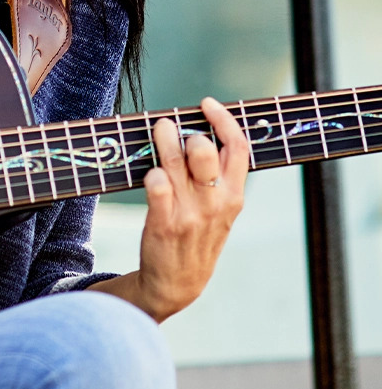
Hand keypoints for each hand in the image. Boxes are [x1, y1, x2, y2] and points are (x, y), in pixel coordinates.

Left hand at [90, 97, 249, 320]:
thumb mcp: (222, 211)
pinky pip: (156, 186)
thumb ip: (221, 177)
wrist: (178, 284)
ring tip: (158, 130)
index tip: (207, 104)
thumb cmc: (198, 237)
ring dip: (163, 139)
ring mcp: (190, 213)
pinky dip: (151, 174)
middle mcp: (215, 202)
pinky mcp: (164, 223)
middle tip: (172, 128)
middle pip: (204, 149)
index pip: (238, 147)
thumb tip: (206, 133)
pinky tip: (149, 173)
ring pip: (175, 161)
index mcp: (234, 195)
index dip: (223, 119)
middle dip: (187, 132)